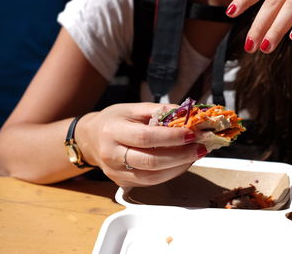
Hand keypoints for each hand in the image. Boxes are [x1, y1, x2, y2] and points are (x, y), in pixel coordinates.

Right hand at [76, 103, 206, 186]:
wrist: (90, 138)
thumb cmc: (114, 120)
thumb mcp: (133, 108)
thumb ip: (160, 111)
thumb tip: (189, 114)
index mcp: (112, 131)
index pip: (146, 137)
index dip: (171, 137)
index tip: (192, 133)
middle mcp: (111, 155)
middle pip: (150, 161)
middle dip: (180, 156)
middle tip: (201, 148)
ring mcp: (116, 172)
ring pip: (152, 177)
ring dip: (179, 167)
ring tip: (195, 155)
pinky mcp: (122, 183)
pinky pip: (150, 182)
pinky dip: (170, 173)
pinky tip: (182, 163)